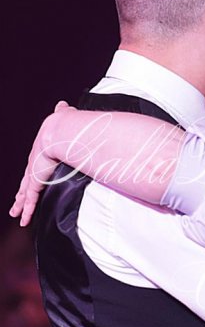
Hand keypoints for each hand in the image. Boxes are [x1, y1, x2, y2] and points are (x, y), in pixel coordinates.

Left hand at [9, 101, 70, 226]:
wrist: (62, 131)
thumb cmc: (67, 125)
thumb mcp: (65, 119)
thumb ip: (64, 114)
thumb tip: (63, 107)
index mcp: (42, 151)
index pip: (34, 166)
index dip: (32, 175)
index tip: (30, 181)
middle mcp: (35, 164)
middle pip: (26, 182)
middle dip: (21, 192)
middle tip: (16, 202)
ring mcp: (34, 174)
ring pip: (25, 194)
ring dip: (20, 205)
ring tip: (16, 214)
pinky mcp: (36, 182)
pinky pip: (30, 201)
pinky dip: (26, 211)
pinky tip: (23, 220)